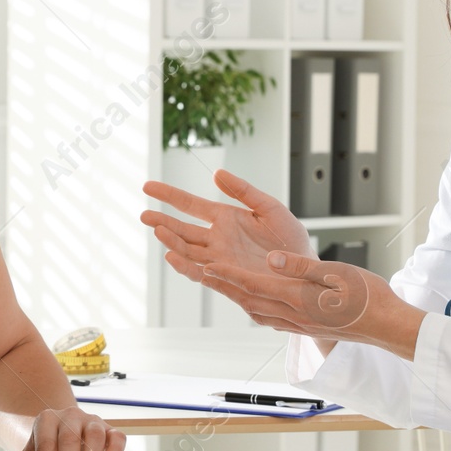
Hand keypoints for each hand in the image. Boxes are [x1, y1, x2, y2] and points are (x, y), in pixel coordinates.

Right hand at [141, 168, 313, 284]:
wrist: (306, 271)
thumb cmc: (291, 240)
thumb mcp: (270, 208)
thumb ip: (243, 191)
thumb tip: (216, 173)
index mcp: (226, 218)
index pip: (191, 205)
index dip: (169, 195)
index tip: (147, 186)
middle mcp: (218, 239)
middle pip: (182, 229)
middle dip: (162, 221)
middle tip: (143, 214)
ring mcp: (220, 259)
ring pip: (187, 250)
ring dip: (172, 241)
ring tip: (158, 230)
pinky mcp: (227, 278)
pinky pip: (201, 272)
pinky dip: (185, 265)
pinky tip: (173, 256)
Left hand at [200, 249, 425, 359]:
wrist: (387, 327)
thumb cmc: (368, 296)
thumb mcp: (337, 273)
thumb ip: (302, 266)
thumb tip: (272, 260)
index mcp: (299, 298)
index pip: (255, 284)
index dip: (228, 275)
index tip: (207, 264)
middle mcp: (293, 315)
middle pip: (248, 300)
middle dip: (223, 286)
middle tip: (200, 272)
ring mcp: (298, 324)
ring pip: (257, 310)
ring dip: (235, 297)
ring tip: (220, 284)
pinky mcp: (305, 328)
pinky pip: (270, 318)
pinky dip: (254, 306)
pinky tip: (253, 302)